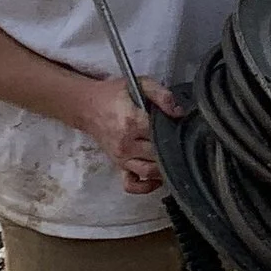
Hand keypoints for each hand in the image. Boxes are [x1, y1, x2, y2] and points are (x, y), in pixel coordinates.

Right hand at [78, 74, 186, 195]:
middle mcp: (126, 143)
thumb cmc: (115, 95)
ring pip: (148, 171)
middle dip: (172, 149)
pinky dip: (145, 186)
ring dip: (163, 168)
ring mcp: (121, 157)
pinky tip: (156, 179)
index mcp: (132, 121)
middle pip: (158, 154)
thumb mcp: (139, 84)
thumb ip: (161, 95)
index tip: (182, 127)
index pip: (161, 133)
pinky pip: (131, 184)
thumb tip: (179, 112)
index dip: (175, 131)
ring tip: (172, 158)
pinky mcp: (118, 165)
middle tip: (181, 142)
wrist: (88, 106)